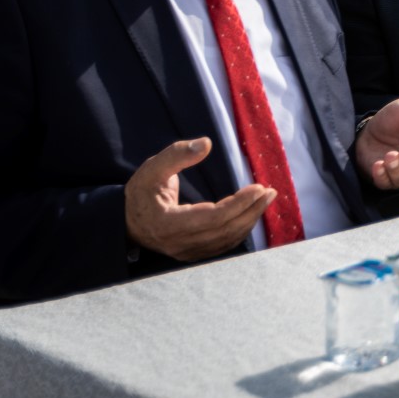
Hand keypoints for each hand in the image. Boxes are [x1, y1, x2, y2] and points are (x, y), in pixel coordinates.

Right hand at [125, 138, 274, 261]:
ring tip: (267, 200)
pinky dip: (241, 230)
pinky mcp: (193, 254)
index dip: (239, 203)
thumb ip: (176, 155)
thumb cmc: (141, 193)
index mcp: (168, 224)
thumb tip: (206, 144)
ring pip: (226, 240)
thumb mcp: (151, 169)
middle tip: (270, 192)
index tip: (259, 187)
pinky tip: (252, 214)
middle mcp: (179, 243)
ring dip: (250, 220)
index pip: (212, 217)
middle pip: (225, 230)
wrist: (127, 222)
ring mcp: (187, 252)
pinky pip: (223, 245)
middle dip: (251, 210)